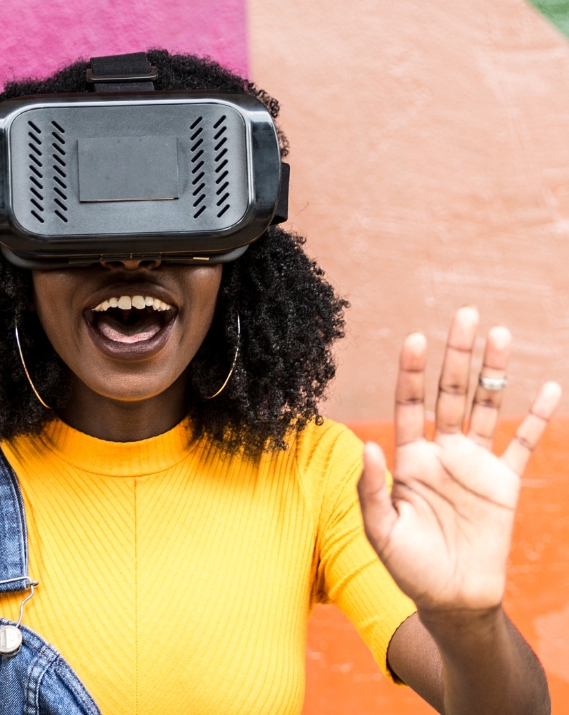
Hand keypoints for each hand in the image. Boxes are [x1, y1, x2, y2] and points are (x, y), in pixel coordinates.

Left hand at [358, 307, 561, 613]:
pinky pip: (523, 444)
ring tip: (499, 334)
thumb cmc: (408, 567)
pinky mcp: (504, 483)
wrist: (452, 600)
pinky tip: (548, 388)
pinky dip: (536, 417)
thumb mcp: (380, 531)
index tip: (415, 338)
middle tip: (465, 314)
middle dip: (456, 355)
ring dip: (493, 372)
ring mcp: (474, 464)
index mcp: (409, 459)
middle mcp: (441, 452)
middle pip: (449, 393)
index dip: (412, 372)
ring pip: (485, 407)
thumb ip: (371, 489)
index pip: (409, 404)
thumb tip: (366, 446)